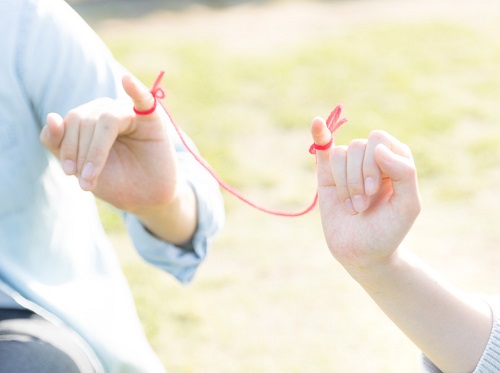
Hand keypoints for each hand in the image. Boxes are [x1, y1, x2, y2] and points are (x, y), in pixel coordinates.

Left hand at [40, 74, 177, 213]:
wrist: (146, 198)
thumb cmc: (115, 180)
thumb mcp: (79, 166)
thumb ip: (58, 142)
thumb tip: (51, 117)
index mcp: (90, 118)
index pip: (71, 120)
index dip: (66, 145)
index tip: (69, 172)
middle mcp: (109, 111)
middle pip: (85, 119)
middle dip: (81, 152)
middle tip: (85, 180)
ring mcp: (131, 112)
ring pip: (105, 119)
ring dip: (96, 151)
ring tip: (92, 177)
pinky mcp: (152, 118)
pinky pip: (144, 99)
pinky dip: (135, 89)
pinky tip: (127, 81)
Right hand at [310, 117, 420, 269]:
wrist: (362, 252)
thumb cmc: (388, 230)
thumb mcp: (407, 206)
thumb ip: (404, 174)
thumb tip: (379, 149)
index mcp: (396, 159)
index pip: (381, 142)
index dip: (374, 164)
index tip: (374, 191)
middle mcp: (372, 157)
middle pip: (359, 146)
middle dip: (358, 177)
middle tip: (363, 204)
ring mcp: (349, 165)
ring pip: (341, 155)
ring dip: (345, 185)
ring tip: (353, 207)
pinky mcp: (327, 173)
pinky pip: (324, 147)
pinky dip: (320, 135)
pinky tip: (317, 123)